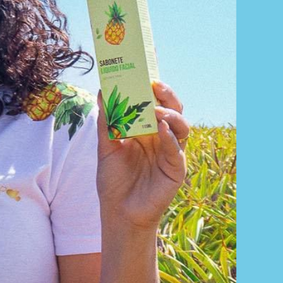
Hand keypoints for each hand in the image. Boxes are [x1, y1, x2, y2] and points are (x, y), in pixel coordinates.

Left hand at [96, 81, 188, 231]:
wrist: (119, 211)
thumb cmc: (113, 181)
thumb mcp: (105, 147)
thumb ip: (106, 122)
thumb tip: (101, 93)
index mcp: (146, 130)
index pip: (154, 103)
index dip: (154, 88)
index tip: (146, 71)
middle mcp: (162, 138)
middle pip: (172, 109)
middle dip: (167, 95)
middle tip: (155, 84)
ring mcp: (171, 152)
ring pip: (181, 126)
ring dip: (170, 114)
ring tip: (156, 109)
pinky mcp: (176, 168)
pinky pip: (176, 149)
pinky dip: (169, 137)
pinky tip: (160, 128)